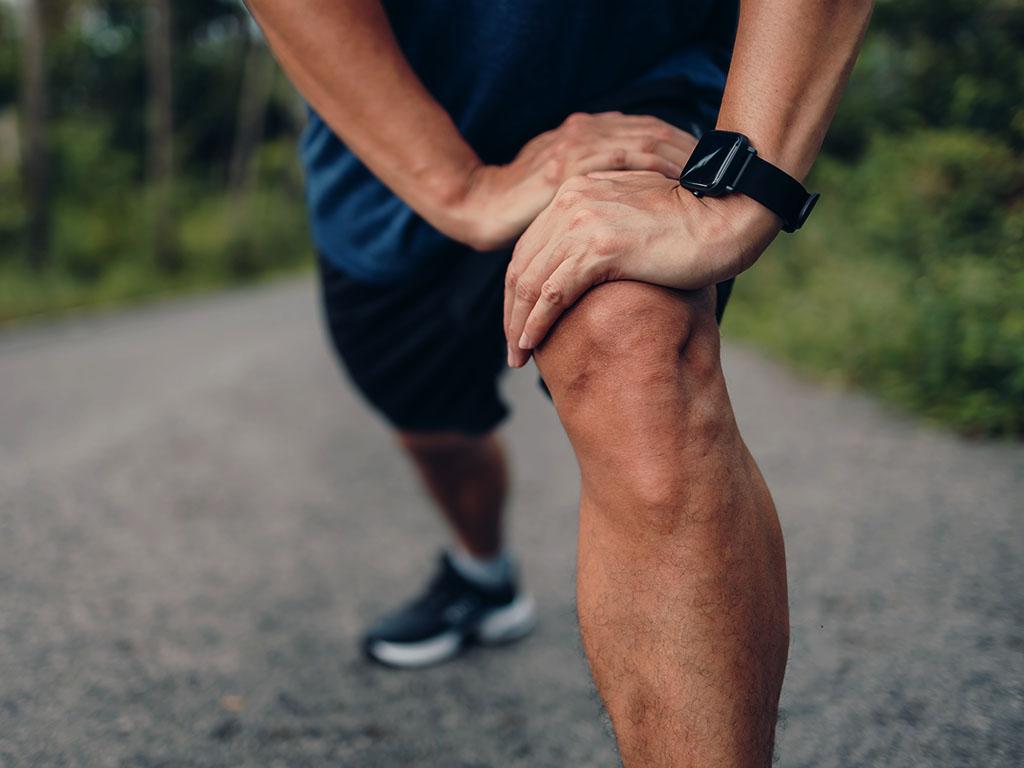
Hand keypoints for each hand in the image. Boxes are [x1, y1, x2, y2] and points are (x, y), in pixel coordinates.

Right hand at [448, 112, 697, 250]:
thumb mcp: (572, 194)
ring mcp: (574, 147)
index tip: (715, 165)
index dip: (682, 146)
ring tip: (710, 180)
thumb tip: (640, 204)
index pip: (646, 133)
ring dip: (679, 161)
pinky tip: (674, 184)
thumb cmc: (523, 206)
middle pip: (653, 135)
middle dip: (690, 151)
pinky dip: (649, 172)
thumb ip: (601, 190)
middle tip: (725, 170)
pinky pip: (618, 164)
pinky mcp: (564, 168)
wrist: (482, 207)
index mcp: (589, 135)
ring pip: (642, 145)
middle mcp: (585, 133)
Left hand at [503, 170, 780, 367]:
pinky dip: (537, 323)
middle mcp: (571, 201)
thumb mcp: (635, 216)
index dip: (519, 288)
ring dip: (518, 324)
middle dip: (512, 310)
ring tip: (517, 356)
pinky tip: (531, 345)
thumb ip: (605, 229)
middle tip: (512, 347)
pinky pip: (553, 292)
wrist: (729, 213)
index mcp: (576, 191)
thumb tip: (591, 265)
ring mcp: (583, 222)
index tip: (518, 320)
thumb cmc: (693, 222)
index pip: (530, 246)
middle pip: (521, 264)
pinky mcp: (599, 248)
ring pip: (531, 281)